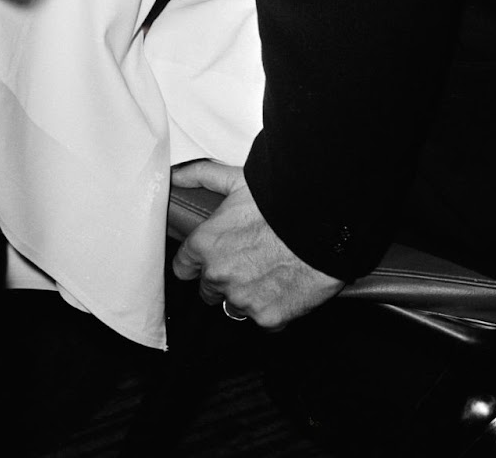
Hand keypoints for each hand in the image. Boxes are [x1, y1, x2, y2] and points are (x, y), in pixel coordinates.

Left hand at [170, 161, 344, 327]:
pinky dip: (272, 309)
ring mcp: (242, 299)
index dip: (195, 264)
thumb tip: (176, 175)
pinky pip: (264, 319)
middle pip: (208, 290)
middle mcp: (218, 275)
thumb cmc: (278, 203)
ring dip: (246, 295)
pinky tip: (284, 289)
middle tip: (245, 264)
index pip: (183, 267)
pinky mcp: (268, 317)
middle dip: (222, 279)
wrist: (320, 228)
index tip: (206, 261)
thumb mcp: (234, 180)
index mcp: (204, 245)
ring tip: (267, 275)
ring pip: (235, 306)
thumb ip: (200, 177)